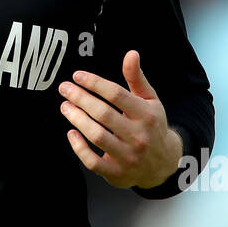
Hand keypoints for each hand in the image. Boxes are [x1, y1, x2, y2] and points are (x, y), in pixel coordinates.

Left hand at [58, 49, 183, 189]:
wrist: (163, 164)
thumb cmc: (152, 126)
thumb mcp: (150, 101)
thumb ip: (137, 78)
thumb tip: (131, 53)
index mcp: (146, 115)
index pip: (116, 95)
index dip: (94, 83)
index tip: (77, 76)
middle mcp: (138, 136)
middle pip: (103, 114)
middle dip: (80, 98)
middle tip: (64, 89)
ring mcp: (127, 156)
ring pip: (96, 135)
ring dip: (77, 119)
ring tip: (65, 106)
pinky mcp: (116, 173)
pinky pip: (92, 161)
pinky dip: (78, 147)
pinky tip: (71, 132)